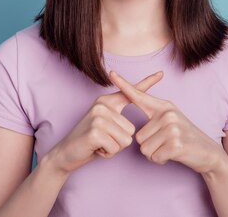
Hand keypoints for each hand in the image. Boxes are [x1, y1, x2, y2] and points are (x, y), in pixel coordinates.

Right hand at [48, 71, 164, 174]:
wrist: (66, 153)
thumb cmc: (90, 141)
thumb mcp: (105, 124)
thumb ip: (118, 118)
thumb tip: (135, 116)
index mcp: (107, 101)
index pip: (130, 92)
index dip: (147, 83)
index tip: (161, 73)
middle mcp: (102, 105)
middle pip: (131, 130)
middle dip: (119, 142)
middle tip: (102, 140)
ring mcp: (98, 117)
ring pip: (125, 140)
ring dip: (114, 148)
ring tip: (99, 143)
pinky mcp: (95, 130)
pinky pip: (116, 148)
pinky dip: (107, 154)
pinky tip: (95, 148)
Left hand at [108, 70, 223, 174]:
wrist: (208, 152)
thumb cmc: (185, 138)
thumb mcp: (171, 122)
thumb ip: (154, 118)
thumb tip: (136, 128)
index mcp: (164, 106)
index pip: (139, 95)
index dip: (124, 85)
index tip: (111, 73)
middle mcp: (167, 113)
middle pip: (138, 136)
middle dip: (150, 146)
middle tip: (166, 143)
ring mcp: (172, 127)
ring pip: (144, 148)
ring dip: (155, 154)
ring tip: (170, 148)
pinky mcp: (175, 143)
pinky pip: (154, 156)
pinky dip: (161, 160)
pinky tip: (173, 154)